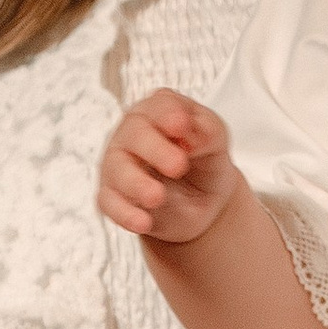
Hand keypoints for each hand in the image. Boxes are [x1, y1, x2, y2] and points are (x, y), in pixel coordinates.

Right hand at [98, 91, 238, 248]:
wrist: (202, 203)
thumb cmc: (205, 162)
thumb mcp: (217, 144)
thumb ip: (207, 131)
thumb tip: (190, 134)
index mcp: (160, 113)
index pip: (159, 105)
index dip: (168, 114)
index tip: (181, 125)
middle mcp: (133, 134)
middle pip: (134, 133)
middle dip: (155, 149)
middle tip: (178, 166)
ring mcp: (119, 164)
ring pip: (117, 168)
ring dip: (136, 183)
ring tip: (157, 197)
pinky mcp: (112, 196)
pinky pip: (110, 203)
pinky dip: (125, 213)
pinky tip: (143, 222)